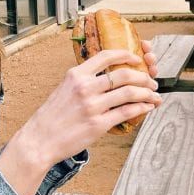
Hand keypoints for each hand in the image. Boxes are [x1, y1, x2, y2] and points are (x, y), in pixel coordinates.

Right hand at [0, 45, 161, 194]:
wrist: (40, 140)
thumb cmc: (51, 117)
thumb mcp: (64, 89)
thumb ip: (84, 81)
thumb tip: (107, 78)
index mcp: (76, 74)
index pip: (106, 56)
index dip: (126, 55)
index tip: (138, 59)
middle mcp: (85, 87)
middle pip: (123, 74)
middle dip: (143, 77)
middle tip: (151, 82)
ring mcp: (92, 106)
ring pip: (129, 93)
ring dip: (146, 93)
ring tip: (154, 95)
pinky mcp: (98, 124)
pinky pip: (126, 112)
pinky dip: (141, 108)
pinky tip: (147, 108)